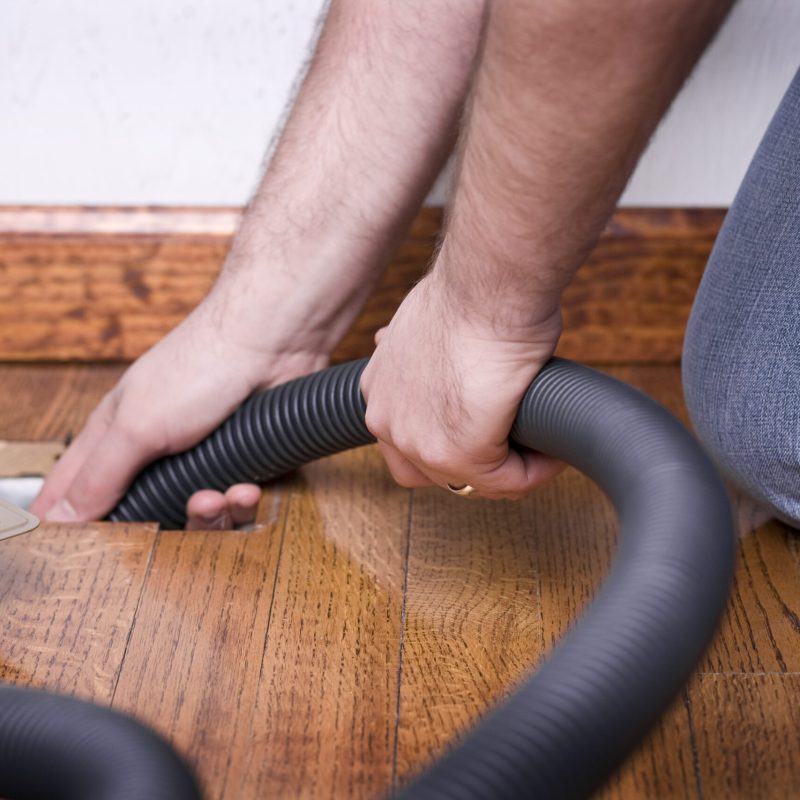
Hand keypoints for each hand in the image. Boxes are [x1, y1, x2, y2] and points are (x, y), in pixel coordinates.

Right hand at [31, 289, 328, 528]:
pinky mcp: (242, 462)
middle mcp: (154, 450)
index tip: (76, 554)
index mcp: (114, 436)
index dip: (72, 524)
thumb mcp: (136, 425)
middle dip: (161, 525)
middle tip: (174, 516)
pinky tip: (247, 488)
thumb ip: (99, 475)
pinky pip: (236, 504)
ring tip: (217, 497)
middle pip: (143, 515)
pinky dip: (242, 502)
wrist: (272, 345)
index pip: (75, 491)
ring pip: (194, 515)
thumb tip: (61, 519)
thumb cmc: (200, 366)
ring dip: (209, 515)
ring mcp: (201, 457)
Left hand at [360, 271, 565, 499]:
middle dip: (475, 463)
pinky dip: (536, 471)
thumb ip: (426, 354)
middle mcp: (385, 419)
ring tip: (539, 451)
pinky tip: (553, 452)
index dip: (451, 438)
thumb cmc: (473, 293)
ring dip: (508, 471)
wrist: (489, 284)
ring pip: (469, 481)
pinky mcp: (460, 453)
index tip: (490, 427)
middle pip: (429, 471)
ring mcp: (418, 441)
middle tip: (515, 447)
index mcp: (378, 388)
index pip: (406, 440)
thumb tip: (438, 359)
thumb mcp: (429, 324)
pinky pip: (507, 482)